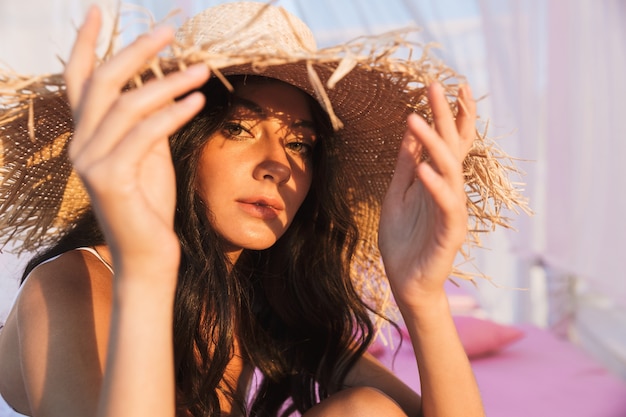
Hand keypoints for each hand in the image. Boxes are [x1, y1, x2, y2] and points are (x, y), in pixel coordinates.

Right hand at [65, 6, 209, 276]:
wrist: (148, 254)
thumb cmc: (150, 204)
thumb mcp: (148, 155)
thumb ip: (145, 123)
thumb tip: (160, 88)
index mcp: (86, 135)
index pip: (80, 80)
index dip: (86, 44)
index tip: (98, 10)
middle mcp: (80, 145)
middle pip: (103, 82)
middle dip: (136, 51)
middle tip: (169, 30)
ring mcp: (90, 162)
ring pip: (128, 105)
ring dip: (169, 82)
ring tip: (202, 69)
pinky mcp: (110, 179)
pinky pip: (145, 134)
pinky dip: (173, 114)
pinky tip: (198, 101)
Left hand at [378, 83, 475, 308]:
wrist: (406, 282)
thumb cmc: (403, 239)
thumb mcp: (398, 194)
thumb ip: (406, 164)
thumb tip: (408, 130)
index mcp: (438, 180)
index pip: (449, 141)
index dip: (451, 114)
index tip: (446, 84)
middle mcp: (450, 190)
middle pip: (454, 146)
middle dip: (447, 115)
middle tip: (437, 85)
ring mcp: (453, 210)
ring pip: (451, 170)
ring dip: (435, 144)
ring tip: (416, 118)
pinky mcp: (451, 232)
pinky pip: (446, 204)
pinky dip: (435, 186)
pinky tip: (423, 169)